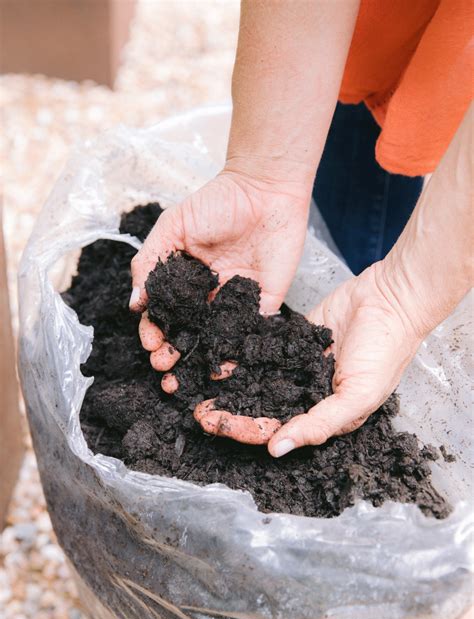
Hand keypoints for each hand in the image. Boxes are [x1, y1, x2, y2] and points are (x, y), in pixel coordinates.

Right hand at [130, 168, 310, 371]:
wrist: (264, 188)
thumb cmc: (216, 202)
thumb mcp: (173, 227)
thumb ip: (151, 262)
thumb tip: (135, 303)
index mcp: (186, 279)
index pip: (166, 311)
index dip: (155, 330)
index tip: (149, 343)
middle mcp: (209, 294)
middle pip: (188, 331)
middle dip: (173, 352)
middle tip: (163, 366)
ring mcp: (236, 301)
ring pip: (214, 338)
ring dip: (198, 360)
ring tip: (182, 376)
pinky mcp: (263, 303)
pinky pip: (248, 334)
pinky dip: (234, 353)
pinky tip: (219, 368)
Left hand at [194, 260, 426, 451]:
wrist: (392, 298)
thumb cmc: (384, 351)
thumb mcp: (356, 397)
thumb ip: (318, 424)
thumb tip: (277, 450)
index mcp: (322, 416)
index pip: (276, 430)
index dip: (245, 430)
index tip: (215, 425)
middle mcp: (307, 394)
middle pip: (261, 408)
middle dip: (230, 412)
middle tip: (198, 410)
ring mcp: (298, 366)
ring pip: (258, 381)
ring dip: (232, 386)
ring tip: (199, 387)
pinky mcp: (293, 339)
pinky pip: (263, 350)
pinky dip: (242, 356)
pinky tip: (219, 359)